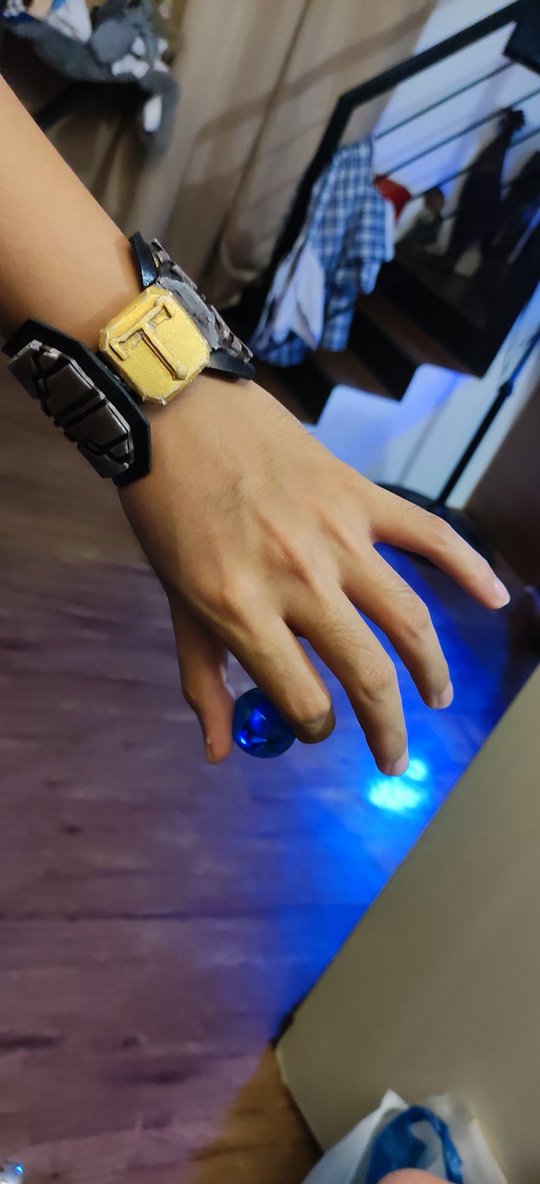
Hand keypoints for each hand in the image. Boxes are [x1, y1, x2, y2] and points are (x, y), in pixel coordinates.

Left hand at [119, 375, 508, 772]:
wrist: (179, 414)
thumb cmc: (170, 513)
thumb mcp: (176, 603)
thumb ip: (202, 680)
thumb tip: (222, 752)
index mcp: (241, 612)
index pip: (304, 701)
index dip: (314, 730)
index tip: (315, 727)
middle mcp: (296, 581)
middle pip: (366, 676)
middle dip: (386, 730)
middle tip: (393, 757)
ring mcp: (335, 537)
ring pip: (407, 622)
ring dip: (431, 671)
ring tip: (437, 698)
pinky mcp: (359, 497)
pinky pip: (428, 537)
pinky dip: (468, 567)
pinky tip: (494, 599)